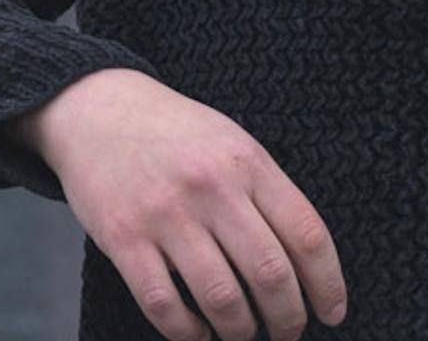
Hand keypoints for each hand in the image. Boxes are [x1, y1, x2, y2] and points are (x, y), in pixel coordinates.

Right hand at [14, 68, 346, 337]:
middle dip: (287, 319)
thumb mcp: (233, 144)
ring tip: (243, 333)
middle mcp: (211, 187)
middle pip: (270, 274)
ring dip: (241, 331)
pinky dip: (188, 332)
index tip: (330, 313)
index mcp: (247, 162)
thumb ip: (268, 195)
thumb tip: (307, 269)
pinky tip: (198, 332)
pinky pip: (163, 304)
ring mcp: (165, 213)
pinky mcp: (123, 237)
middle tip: (288, 333)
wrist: (96, 110)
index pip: (307, 235)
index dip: (327, 285)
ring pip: (222, 298)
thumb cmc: (175, 135)